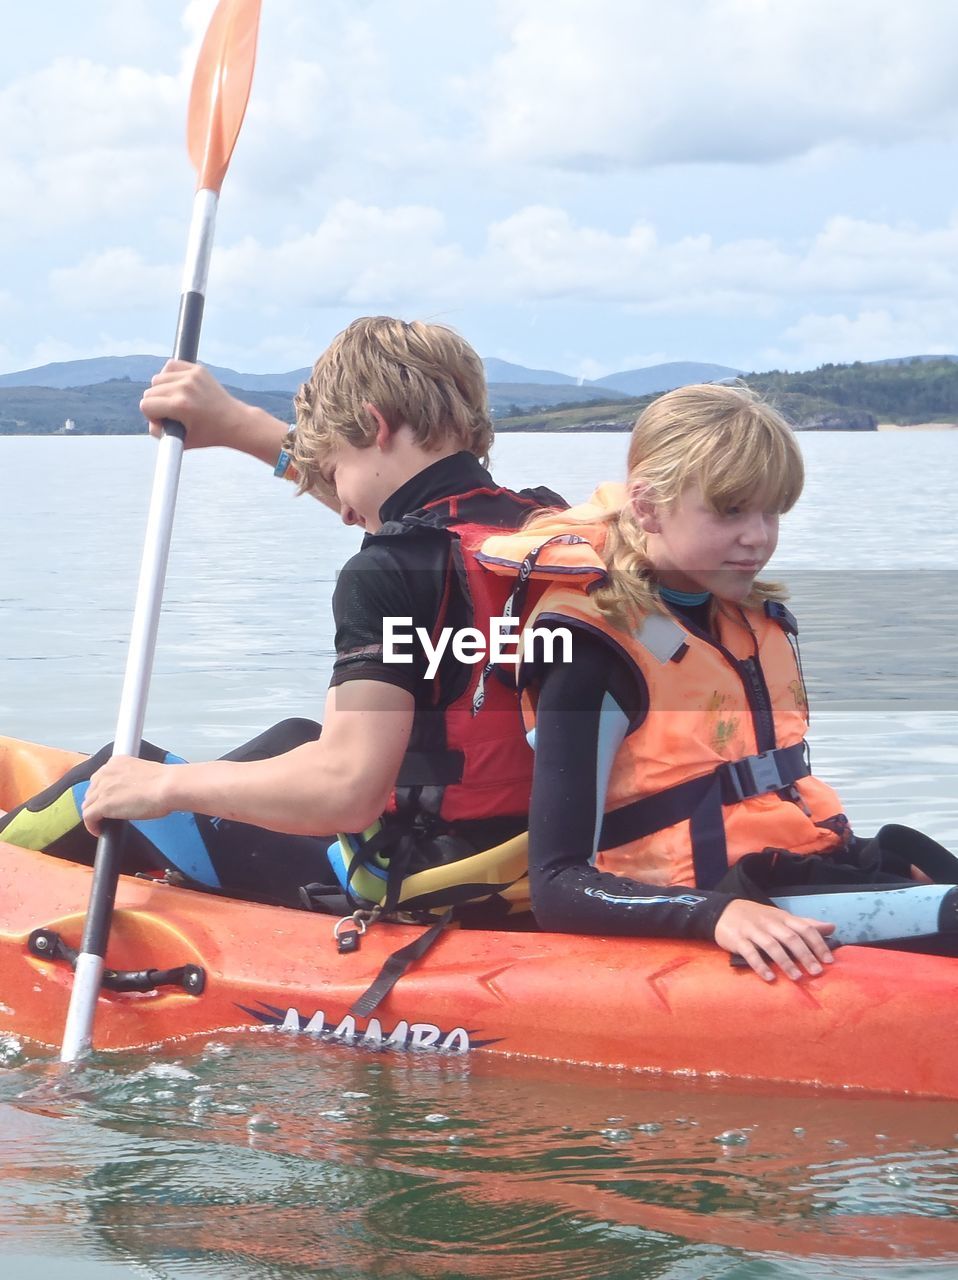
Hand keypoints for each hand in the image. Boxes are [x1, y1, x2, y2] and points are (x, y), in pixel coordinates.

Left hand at [81, 756, 175, 836]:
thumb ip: (131, 778)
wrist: (167, 787)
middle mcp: (106, 772)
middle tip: (106, 812)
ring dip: (94, 814)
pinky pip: (88, 817)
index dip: (103, 791)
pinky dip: (91, 826)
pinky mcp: (102, 804)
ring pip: (88, 804)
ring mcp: (102, 788)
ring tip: (103, 823)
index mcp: (117, 762)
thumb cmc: (164, 782)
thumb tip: (131, 791)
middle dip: (97, 801)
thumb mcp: (144, 772)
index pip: (100, 778)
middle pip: (91, 791)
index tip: (108, 798)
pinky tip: (99, 830)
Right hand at [140, 360, 257, 449]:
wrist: (234, 422)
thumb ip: (158, 432)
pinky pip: (171, 365)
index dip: (153, 416)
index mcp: (180, 405)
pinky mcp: (197, 369)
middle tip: (172, 413)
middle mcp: (184, 387)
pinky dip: (170, 375)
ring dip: (162, 389)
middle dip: (157, 404)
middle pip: (150, 391)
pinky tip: (177, 386)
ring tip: (175, 399)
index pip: (145, 405)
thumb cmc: (208, 435)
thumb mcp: (181, 441)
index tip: (166, 421)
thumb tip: (150, 417)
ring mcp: (191, 376)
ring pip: (158, 378)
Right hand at [714, 898, 835, 981]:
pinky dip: (760, 965)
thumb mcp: (781, 917)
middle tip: (816, 972)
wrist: (723, 910)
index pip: (804, 928)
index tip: (829, 961)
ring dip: (785, 962)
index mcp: (782, 918)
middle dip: (805, 955)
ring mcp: (753, 930)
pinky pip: (750, 953)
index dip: (818, 944)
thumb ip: (805, 923)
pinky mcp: (737, 939)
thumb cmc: (757, 917)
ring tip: (796, 977)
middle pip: (790, 938)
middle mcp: (769, 923)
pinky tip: (769, 977)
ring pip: (771, 945)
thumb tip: (832, 927)